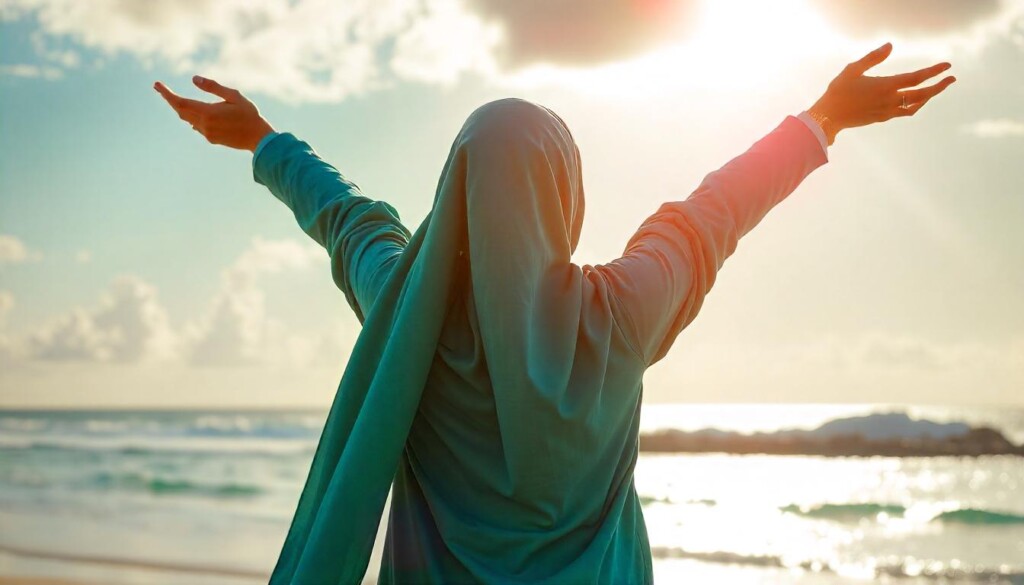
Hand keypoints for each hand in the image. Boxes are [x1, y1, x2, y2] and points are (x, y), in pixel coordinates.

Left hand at [154, 76, 275, 151]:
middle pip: (180, 111)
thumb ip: (213, 87)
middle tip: (160, 88)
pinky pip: (197, 126)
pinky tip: (194, 113)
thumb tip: (194, 79)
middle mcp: (204, 124)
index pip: (180, 102)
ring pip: (187, 119)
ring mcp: (207, 133)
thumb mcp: (233, 95)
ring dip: (181, 108)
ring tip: (173, 98)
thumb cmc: (249, 114)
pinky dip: (192, 117)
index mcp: (208, 112)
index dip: (166, 94)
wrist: (258, 139)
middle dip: (170, 99)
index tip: (157, 85)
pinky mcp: (211, 139)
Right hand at [809, 43, 955, 144]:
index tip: (947, 66)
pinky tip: (915, 100)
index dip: (934, 71)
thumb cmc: (838, 91)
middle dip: (939, 86)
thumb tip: (890, 46)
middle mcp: (890, 100)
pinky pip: (904, 112)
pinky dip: (914, 105)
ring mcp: (887, 111)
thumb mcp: (853, 69)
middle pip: (922, 94)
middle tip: (952, 79)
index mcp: (885, 86)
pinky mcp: (882, 118)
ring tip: (934, 90)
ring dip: (928, 98)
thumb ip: (873, 58)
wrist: (828, 117)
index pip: (917, 78)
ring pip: (915, 106)